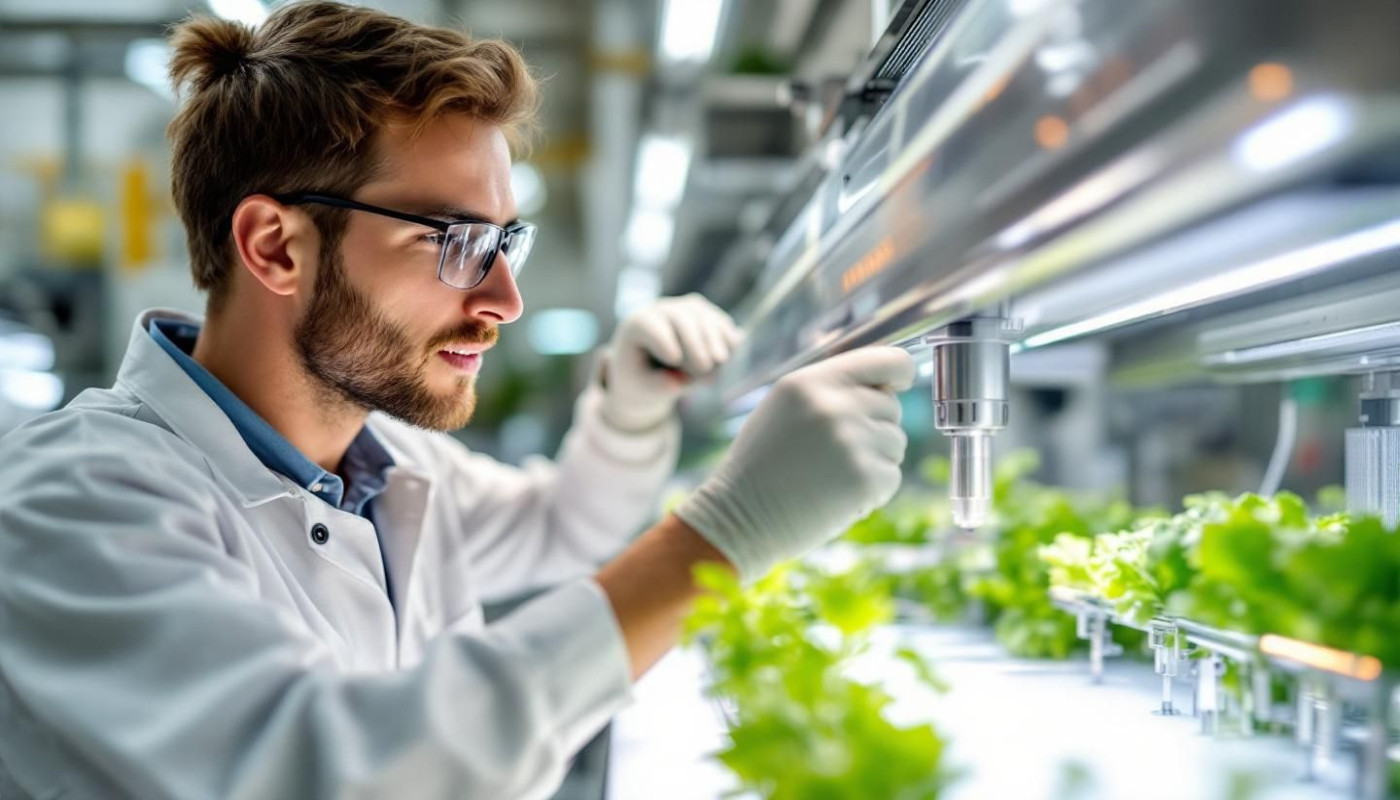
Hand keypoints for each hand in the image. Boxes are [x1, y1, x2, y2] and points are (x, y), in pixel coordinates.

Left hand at [600, 293, 742, 431]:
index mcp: (637, 325)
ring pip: (703, 315)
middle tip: (705, 366)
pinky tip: (731, 354)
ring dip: (715, 337)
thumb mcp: (642, 388)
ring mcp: (685, 310)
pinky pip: (719, 321)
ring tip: (720, 362)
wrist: (652, 372)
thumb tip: (677, 384)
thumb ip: (656, 386)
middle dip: (695, 340)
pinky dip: (727, 337)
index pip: (648, 325)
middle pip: (680, 316)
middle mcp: (661, 311)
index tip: (674, 360)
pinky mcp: (706, 317)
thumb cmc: (641, 379)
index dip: (663, 339)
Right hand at [674, 346, 914, 580]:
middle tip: (836, 452)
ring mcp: (852, 441)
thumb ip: (830, 389)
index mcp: (812, 381)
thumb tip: (887, 385)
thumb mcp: (784, 407)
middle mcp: (835, 405)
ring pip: (896, 443)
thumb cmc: (761, 465)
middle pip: (892, 407)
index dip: (900, 373)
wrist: (739, 517)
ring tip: (831, 475)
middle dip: (875, 428)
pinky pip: (892, 476)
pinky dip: (873, 490)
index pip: (886, 360)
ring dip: (874, 461)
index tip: (900, 384)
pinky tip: (836, 496)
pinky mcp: (865, 478)